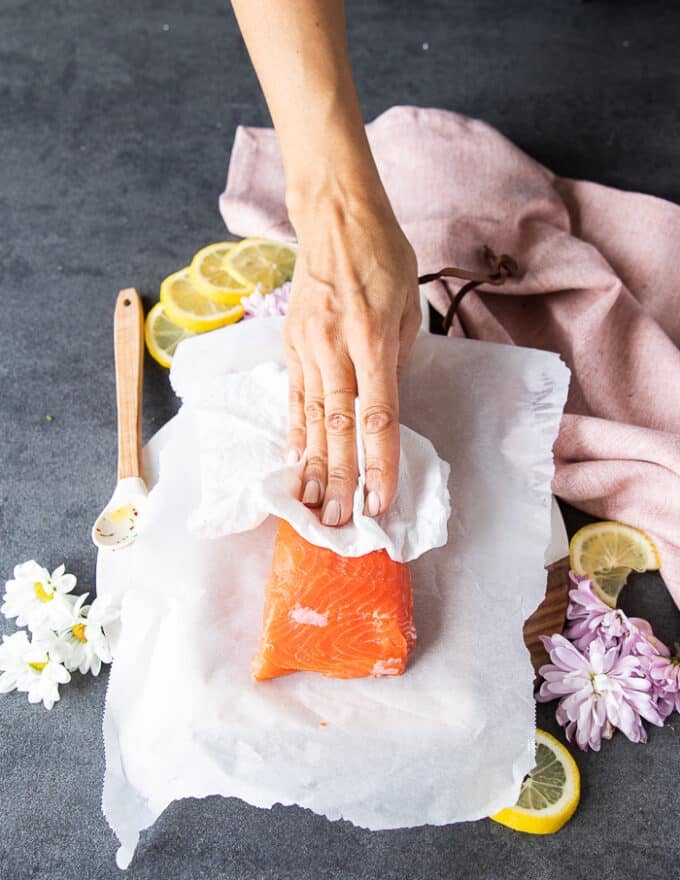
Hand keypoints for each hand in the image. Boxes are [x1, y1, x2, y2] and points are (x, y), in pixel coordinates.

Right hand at [283, 187, 420, 525]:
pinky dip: (294, 431)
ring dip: (311, 464)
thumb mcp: (408, 306)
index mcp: (372, 338)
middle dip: (339, 478)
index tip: (380, 501)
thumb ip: (396, 360)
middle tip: (337, 521)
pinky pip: (293, 395)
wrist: (335, 218)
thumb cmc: (383, 257)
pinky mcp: (290, 344)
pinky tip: (292, 460)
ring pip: (309, 417)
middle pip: (337, 425)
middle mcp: (334, 348)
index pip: (377, 414)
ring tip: (310, 505)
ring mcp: (306, 347)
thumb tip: (384, 406)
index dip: (378, 462)